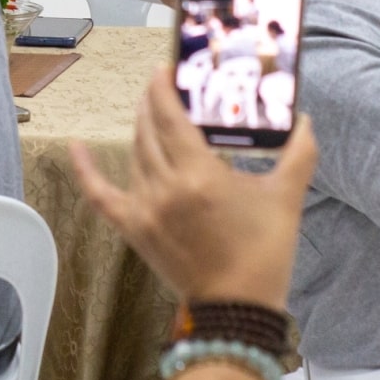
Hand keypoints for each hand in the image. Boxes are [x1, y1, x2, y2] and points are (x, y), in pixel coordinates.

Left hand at [70, 67, 317, 307]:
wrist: (237, 309)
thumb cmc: (263, 254)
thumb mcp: (286, 198)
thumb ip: (298, 153)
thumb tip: (306, 120)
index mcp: (199, 175)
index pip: (170, 116)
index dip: (163, 88)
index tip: (165, 69)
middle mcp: (166, 188)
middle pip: (149, 130)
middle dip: (153, 103)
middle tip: (164, 85)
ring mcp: (145, 209)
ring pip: (135, 155)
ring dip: (141, 129)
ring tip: (151, 112)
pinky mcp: (134, 229)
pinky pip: (100, 195)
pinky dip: (85, 170)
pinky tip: (74, 146)